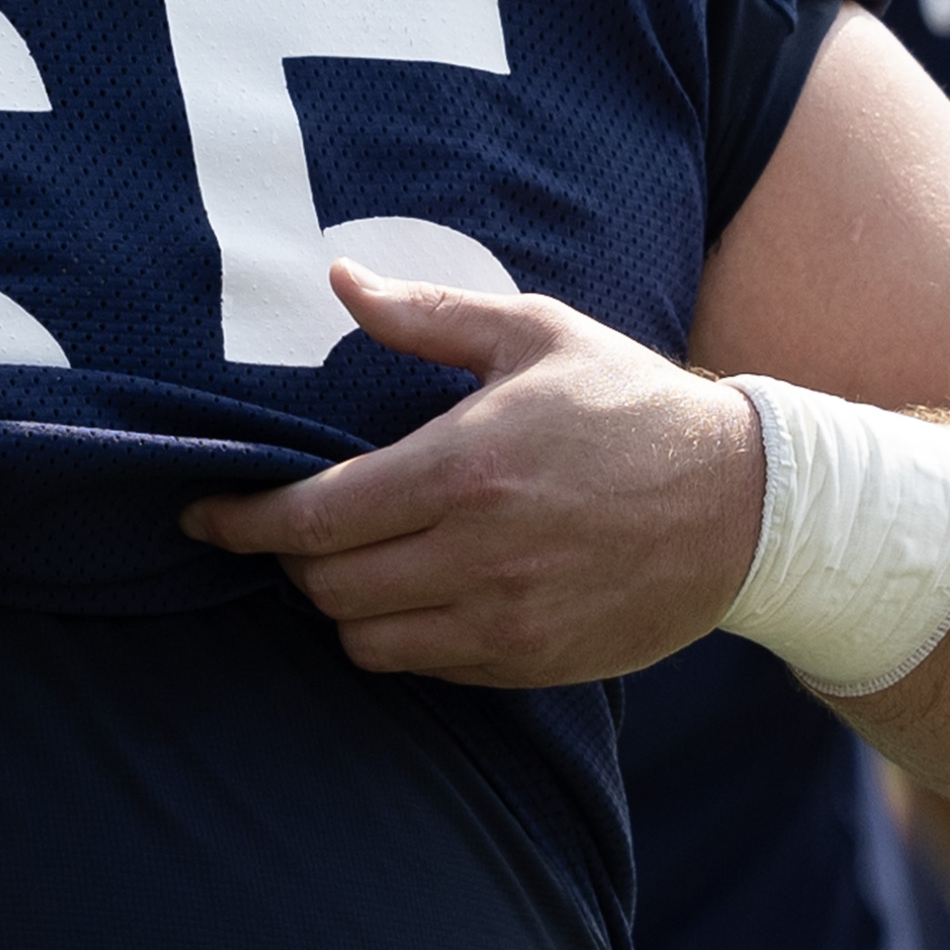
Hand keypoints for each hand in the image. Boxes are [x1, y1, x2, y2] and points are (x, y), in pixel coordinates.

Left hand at [182, 261, 760, 684]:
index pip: (314, 515)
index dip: (243, 521)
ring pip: (365, 641)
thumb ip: (429, 316)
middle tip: (289, 527)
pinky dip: (401, 637)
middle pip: (326, 587)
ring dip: (340, 607)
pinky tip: (416, 593)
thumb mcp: (536, 335)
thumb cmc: (632, 405)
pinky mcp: (532, 663)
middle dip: (289, 559)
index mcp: (465, 468)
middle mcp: (477, 555)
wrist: (745, 506)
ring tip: (349, 563)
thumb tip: (341, 281)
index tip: (204, 514)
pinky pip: (427, 668)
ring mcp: (506, 620)